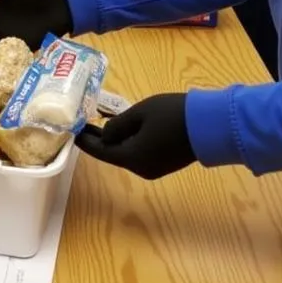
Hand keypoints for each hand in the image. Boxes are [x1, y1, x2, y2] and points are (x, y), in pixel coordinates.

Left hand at [75, 93, 194, 179]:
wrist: (208, 124)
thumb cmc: (171, 115)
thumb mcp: (140, 113)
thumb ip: (118, 125)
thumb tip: (105, 135)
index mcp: (133, 158)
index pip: (102, 152)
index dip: (86, 141)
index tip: (73, 132)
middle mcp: (142, 168)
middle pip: (113, 154)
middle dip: (98, 140)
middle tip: (83, 123)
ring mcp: (154, 168)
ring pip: (126, 154)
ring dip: (113, 140)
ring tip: (98, 123)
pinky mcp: (164, 163)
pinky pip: (138, 153)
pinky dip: (127, 142)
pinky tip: (121, 128)